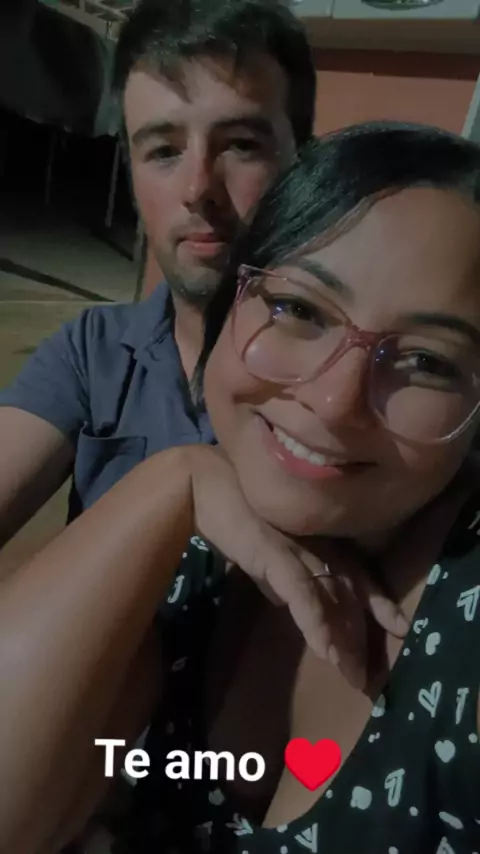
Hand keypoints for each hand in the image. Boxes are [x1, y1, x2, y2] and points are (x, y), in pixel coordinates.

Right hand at [185, 445, 407, 689]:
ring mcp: (297, 547)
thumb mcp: (262, 551)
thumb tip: (283, 602)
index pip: (356, 573)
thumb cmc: (232, 510)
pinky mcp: (274, 553)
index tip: (398, 629)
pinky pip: (302, 592)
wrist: (203, 485)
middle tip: (367, 680)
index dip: (377, 602)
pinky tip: (325, 650)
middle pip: (349, 594)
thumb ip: (276, 574)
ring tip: (352, 675)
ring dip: (343, 639)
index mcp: (316, 540)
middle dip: (360, 638)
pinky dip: (316, 621)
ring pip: (332, 597)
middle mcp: (315, 543)